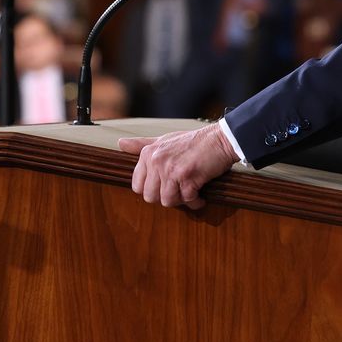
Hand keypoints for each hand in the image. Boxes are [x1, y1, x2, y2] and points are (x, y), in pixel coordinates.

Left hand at [118, 124, 239, 209]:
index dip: (152, 190)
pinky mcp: (186, 176)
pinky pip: (187, 200)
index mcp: (148, 154)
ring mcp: (170, 168)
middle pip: (151, 197)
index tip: (165, 187)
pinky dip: (196, 201)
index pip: (137, 186)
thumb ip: (142, 144)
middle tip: (180, 190)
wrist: (220, 139)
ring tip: (191, 191)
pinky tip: (201, 194)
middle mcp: (156, 160)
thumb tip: (120, 143)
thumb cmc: (193, 142)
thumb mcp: (164, 139)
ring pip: (167, 201)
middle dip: (167, 197)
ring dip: (182, 200)